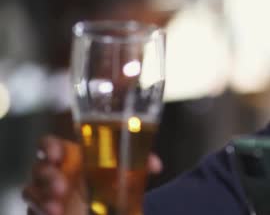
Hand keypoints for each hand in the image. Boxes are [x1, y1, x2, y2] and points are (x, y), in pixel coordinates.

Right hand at [22, 135, 162, 214]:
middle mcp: (57, 171)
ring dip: (42, 197)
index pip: (50, 144)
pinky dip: (41, 211)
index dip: (48, 146)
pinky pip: (33, 209)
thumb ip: (138, 163)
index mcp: (73, 155)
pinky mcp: (44, 209)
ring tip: (57, 208)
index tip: (56, 154)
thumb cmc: (108, 183)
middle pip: (39, 167)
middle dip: (47, 175)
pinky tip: (55, 214)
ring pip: (31, 190)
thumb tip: (156, 165)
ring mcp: (48, 192)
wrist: (105, 208)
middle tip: (61, 186)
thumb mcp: (124, 172)